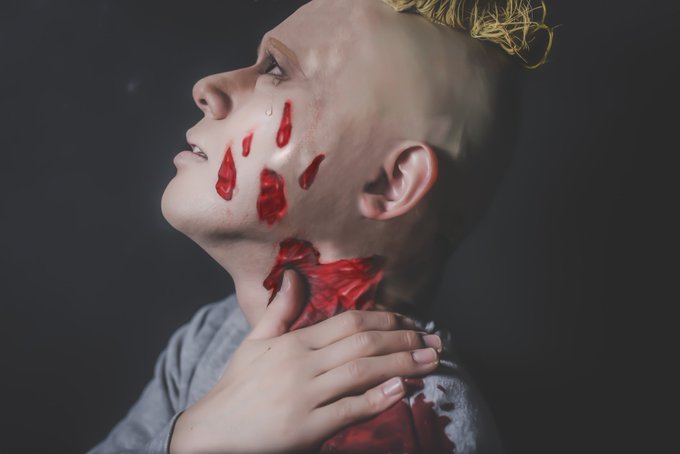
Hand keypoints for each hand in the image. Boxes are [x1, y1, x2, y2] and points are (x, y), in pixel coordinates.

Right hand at [169, 270, 440, 453]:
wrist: (209, 434)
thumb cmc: (236, 388)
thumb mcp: (254, 343)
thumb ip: (280, 310)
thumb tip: (295, 275)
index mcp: (292, 342)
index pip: (348, 322)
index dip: (385, 321)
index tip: (410, 323)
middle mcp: (300, 364)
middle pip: (362, 343)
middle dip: (403, 340)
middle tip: (435, 341)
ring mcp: (302, 396)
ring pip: (360, 372)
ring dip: (402, 365)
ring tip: (431, 362)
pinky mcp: (304, 428)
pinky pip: (347, 410)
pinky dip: (376, 399)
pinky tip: (401, 391)